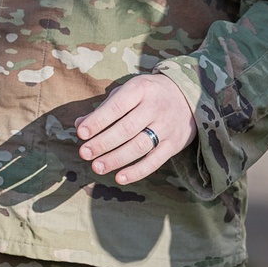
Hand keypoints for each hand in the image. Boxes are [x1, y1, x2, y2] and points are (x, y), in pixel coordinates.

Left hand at [76, 74, 195, 184]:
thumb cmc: (148, 94)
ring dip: (116, 159)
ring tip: (97, 167)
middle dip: (103, 143)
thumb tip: (79, 124)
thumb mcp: (128, 91)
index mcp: (141, 89)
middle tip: (84, 153)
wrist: (187, 97)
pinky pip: (154, 161)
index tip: (81, 133)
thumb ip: (104, 107)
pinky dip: (136, 171)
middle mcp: (155, 107)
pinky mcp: (174, 144)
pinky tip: (119, 178)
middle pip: (126, 129)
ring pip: (139, 146)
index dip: (98, 121)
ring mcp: (166, 127)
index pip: (116, 106)